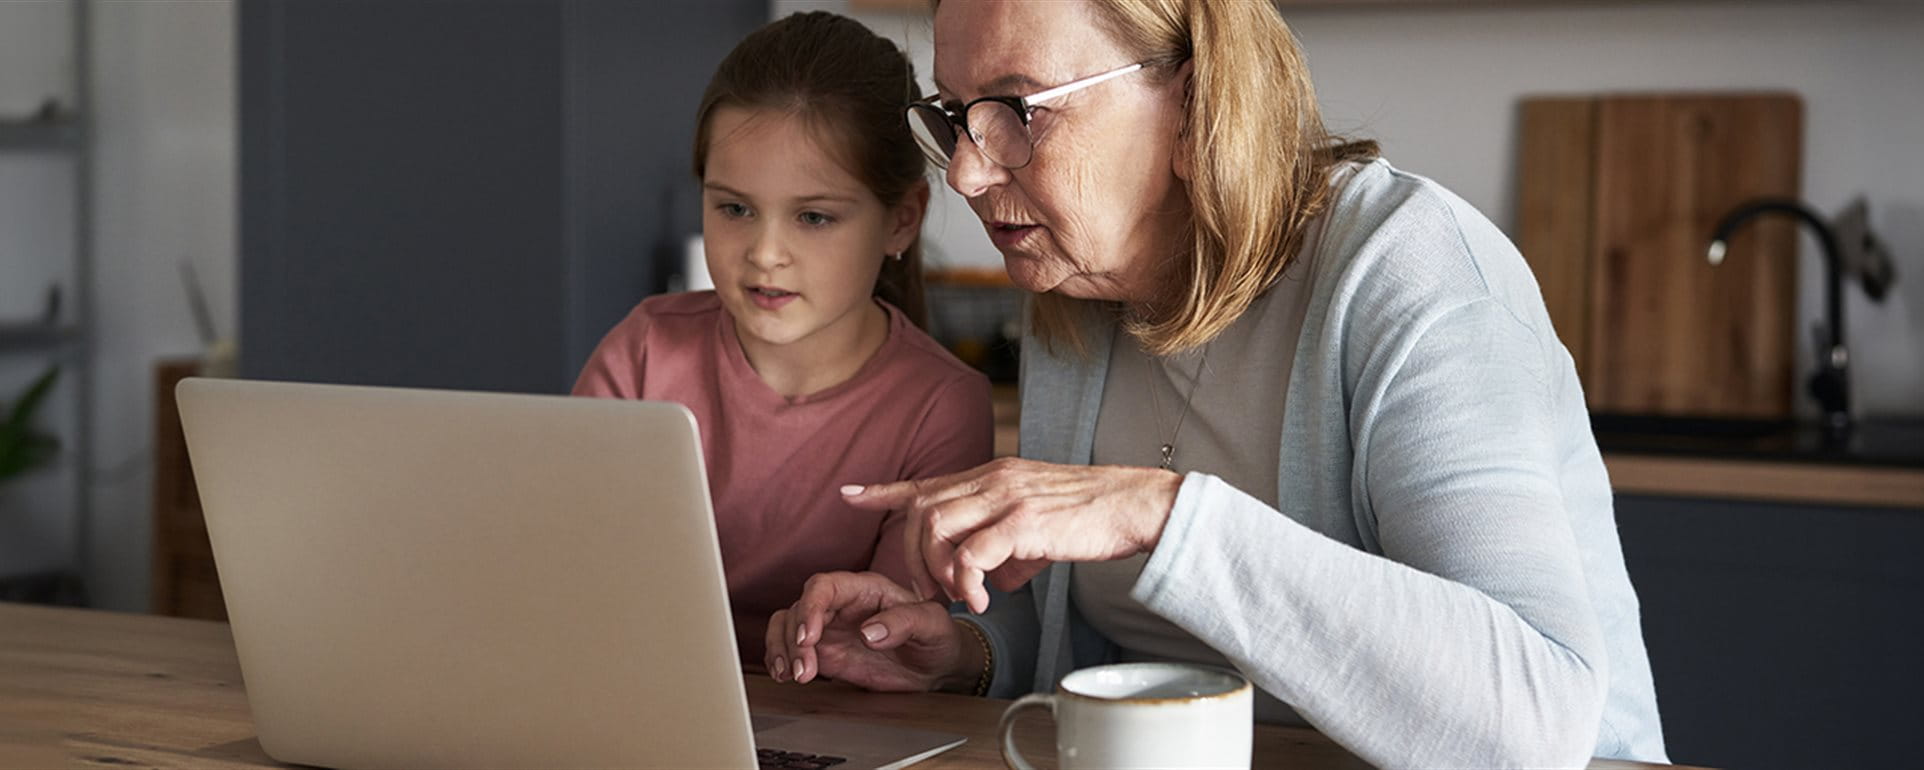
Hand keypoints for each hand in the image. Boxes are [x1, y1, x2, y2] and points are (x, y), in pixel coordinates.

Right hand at [764, 571, 972, 691]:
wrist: (937, 666)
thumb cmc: (937, 636)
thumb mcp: (932, 625)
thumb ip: (904, 622)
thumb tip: (868, 632)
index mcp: (865, 589)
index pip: (824, 586)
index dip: (810, 608)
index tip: (807, 638)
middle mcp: (841, 605)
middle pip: (800, 608)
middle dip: (794, 639)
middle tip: (805, 670)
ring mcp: (830, 628)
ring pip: (787, 625)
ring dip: (781, 649)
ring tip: (794, 676)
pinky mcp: (824, 652)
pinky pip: (789, 647)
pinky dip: (780, 659)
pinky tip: (786, 676)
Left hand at [841, 457, 1183, 613]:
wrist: (1134, 504)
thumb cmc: (1091, 517)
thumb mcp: (1036, 526)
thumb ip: (1004, 547)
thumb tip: (988, 580)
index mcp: (991, 476)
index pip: (925, 482)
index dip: (883, 490)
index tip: (851, 495)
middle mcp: (991, 479)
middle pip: (921, 512)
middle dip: (912, 557)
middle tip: (928, 592)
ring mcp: (1005, 497)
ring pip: (937, 528)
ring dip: (936, 570)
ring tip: (957, 598)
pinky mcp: (1024, 520)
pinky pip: (974, 552)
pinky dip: (969, 581)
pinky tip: (983, 601)